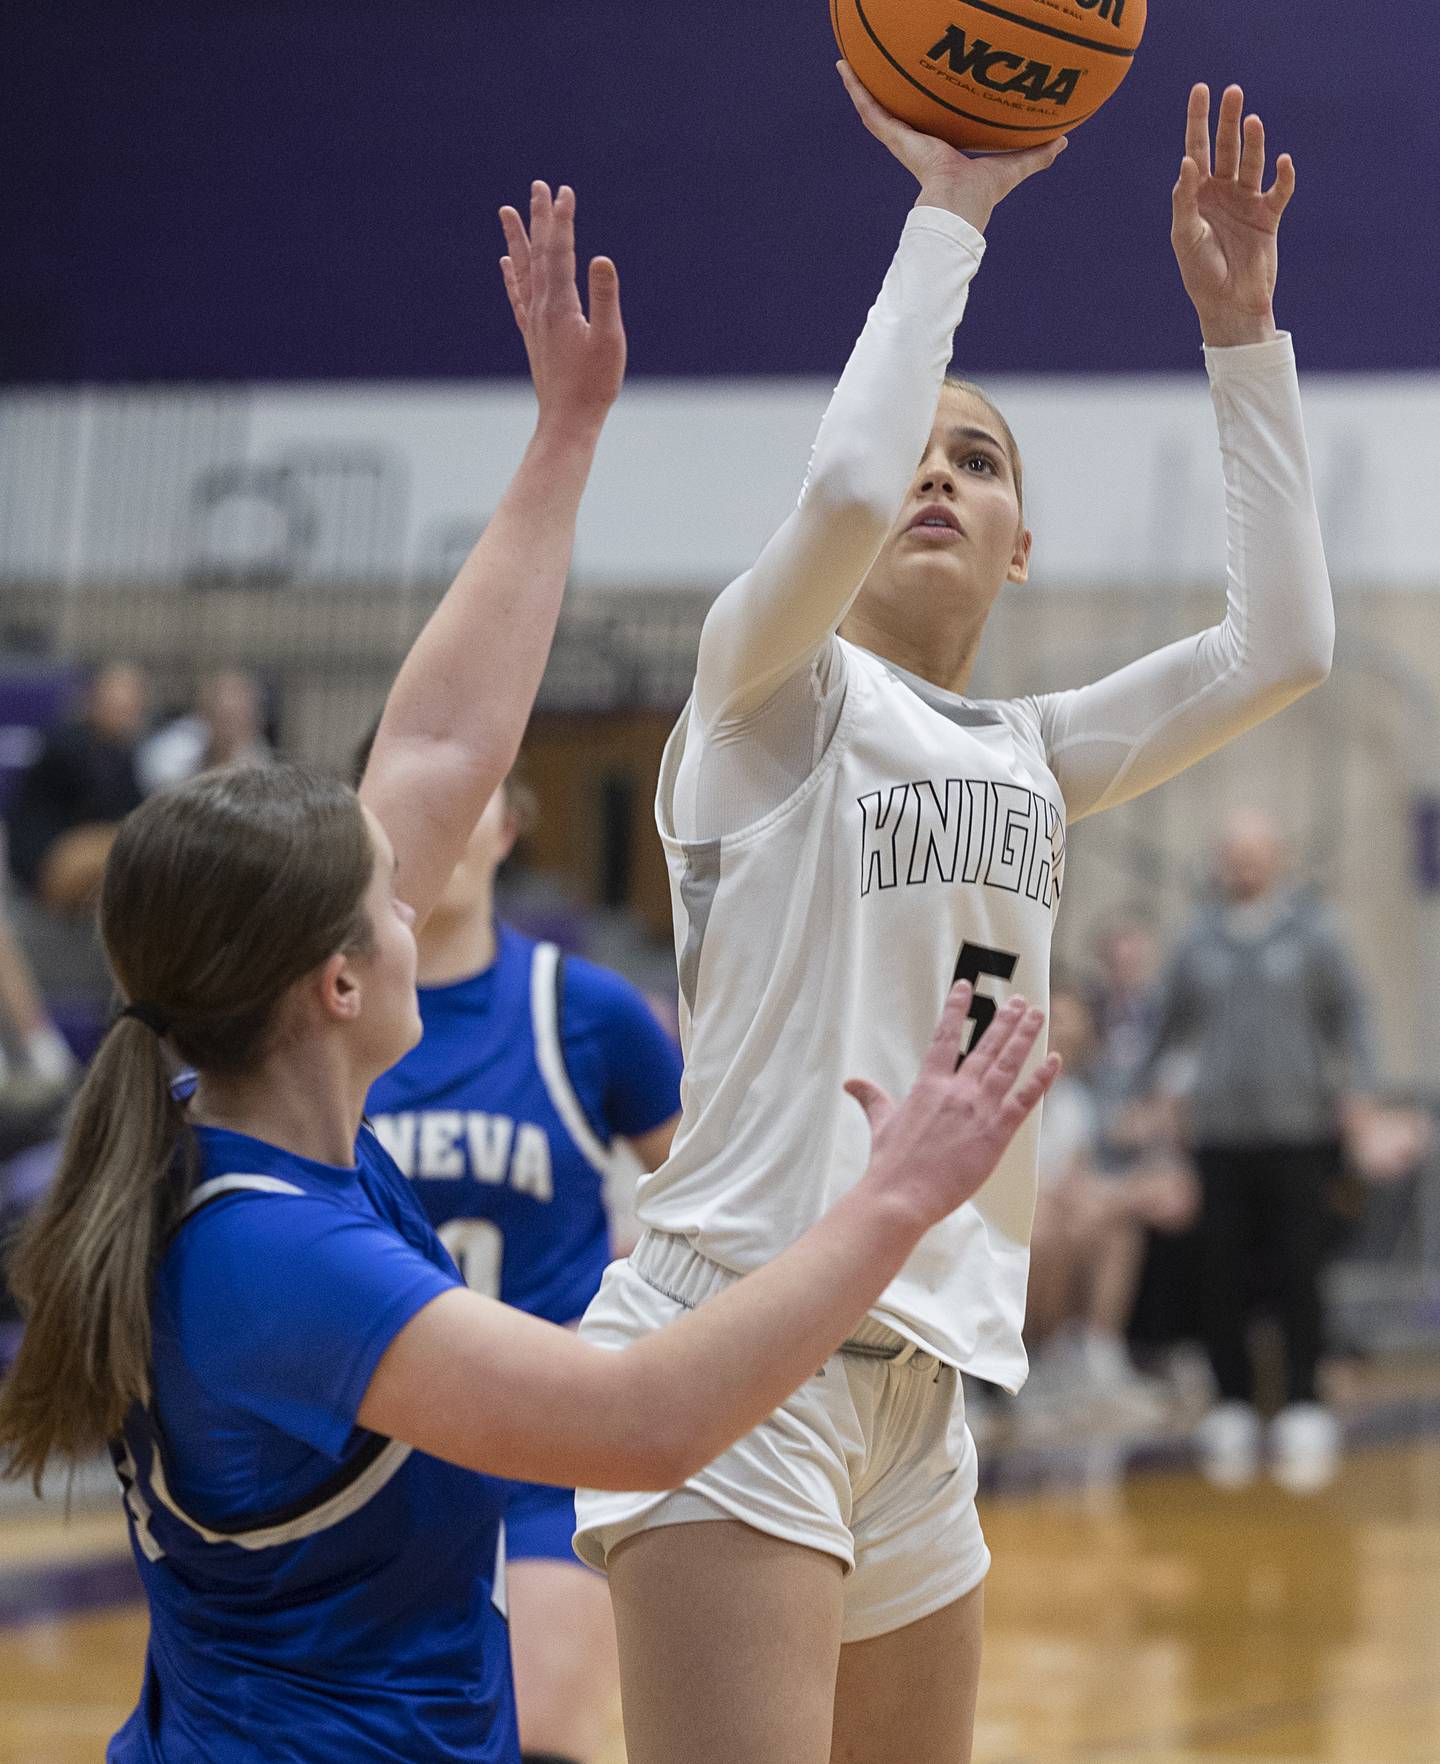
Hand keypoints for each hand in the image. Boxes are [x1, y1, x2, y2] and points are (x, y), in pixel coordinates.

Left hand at [500, 183, 625, 434]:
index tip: (565, 191)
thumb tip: (601, 259)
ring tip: (507, 210)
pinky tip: (505, 262)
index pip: (560, 251)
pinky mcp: (533, 334)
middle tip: (538, 186)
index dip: (563, 220)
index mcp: (560, 304)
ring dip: (518, 238)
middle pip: (539, 252)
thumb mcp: (609, 340)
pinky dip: (511, 275)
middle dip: (540, 218)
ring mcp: (533, 320)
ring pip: (524, 269)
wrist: (567, 419)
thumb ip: (605, 298)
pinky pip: (518, 296)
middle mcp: (541, 307)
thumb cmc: (594, 384)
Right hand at [837, 60, 1064, 234]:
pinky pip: (871, 109)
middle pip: (898, 111)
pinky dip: (856, 88)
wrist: (958, 206)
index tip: (919, 89)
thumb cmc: (982, 195)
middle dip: (887, 91)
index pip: (927, 123)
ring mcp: (901, 140)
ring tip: (847, 61)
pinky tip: (844, 66)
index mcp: (938, 148)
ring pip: (876, 107)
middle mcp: (916, 142)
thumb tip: (1064, 141)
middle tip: (878, 68)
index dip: (923, 107)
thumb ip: (1037, 153)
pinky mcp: (894, 138)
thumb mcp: (1014, 164)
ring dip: (860, 85)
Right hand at [847, 982, 1060, 1228]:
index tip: (964, 986)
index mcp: (928, 1085)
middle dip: (1004, 1020)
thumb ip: (872, 1098)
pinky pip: (1025, 1100)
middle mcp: (956, 1091)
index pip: (944, 1037)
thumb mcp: (881, 1124)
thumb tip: (852, 1083)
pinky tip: (1054, 1060)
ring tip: (1036, 1015)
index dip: (955, 1009)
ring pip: (1007, 1064)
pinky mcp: (996, 1133)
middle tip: (1020, 1001)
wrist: (901, 1194)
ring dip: (1024, 1038)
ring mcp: (978, 1110)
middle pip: (985, 1046)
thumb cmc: (890, 1163)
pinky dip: (1041, 1079)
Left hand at [1171, 83, 1293, 347]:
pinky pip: (1278, 190)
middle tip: (1233, 92)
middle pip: (1226, 147)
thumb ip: (1185, 200)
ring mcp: (1246, 201)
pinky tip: (1284, 161)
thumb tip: (1187, 162)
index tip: (1201, 89)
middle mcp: (1222, 192)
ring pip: (1251, 162)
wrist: (1228, 303)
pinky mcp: (1268, 216)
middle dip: (1228, 120)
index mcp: (1197, 194)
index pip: (1196, 149)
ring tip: (1252, 121)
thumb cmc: (1200, 272)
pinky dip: (1283, 176)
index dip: (1198, 120)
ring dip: (1253, 142)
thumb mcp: (1185, 236)